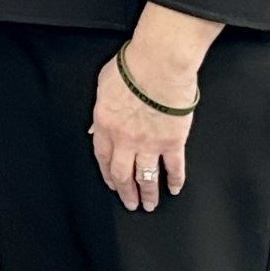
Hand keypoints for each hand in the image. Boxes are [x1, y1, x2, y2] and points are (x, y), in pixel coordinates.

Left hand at [91, 48, 195, 212]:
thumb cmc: (131, 68)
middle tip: (130, 204)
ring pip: (146, 177)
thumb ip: (100, 109)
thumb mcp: (102, 85)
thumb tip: (95, 126)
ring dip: (148, 194)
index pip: (102, 156)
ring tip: (150, 205)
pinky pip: (174, 168)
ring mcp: (150, 143)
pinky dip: (174, 181)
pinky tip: (174, 188)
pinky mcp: (173, 142)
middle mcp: (125, 139)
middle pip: (122, 173)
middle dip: (126, 193)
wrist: (158, 66)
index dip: (106, 174)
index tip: (111, 184)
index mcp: (105, 124)